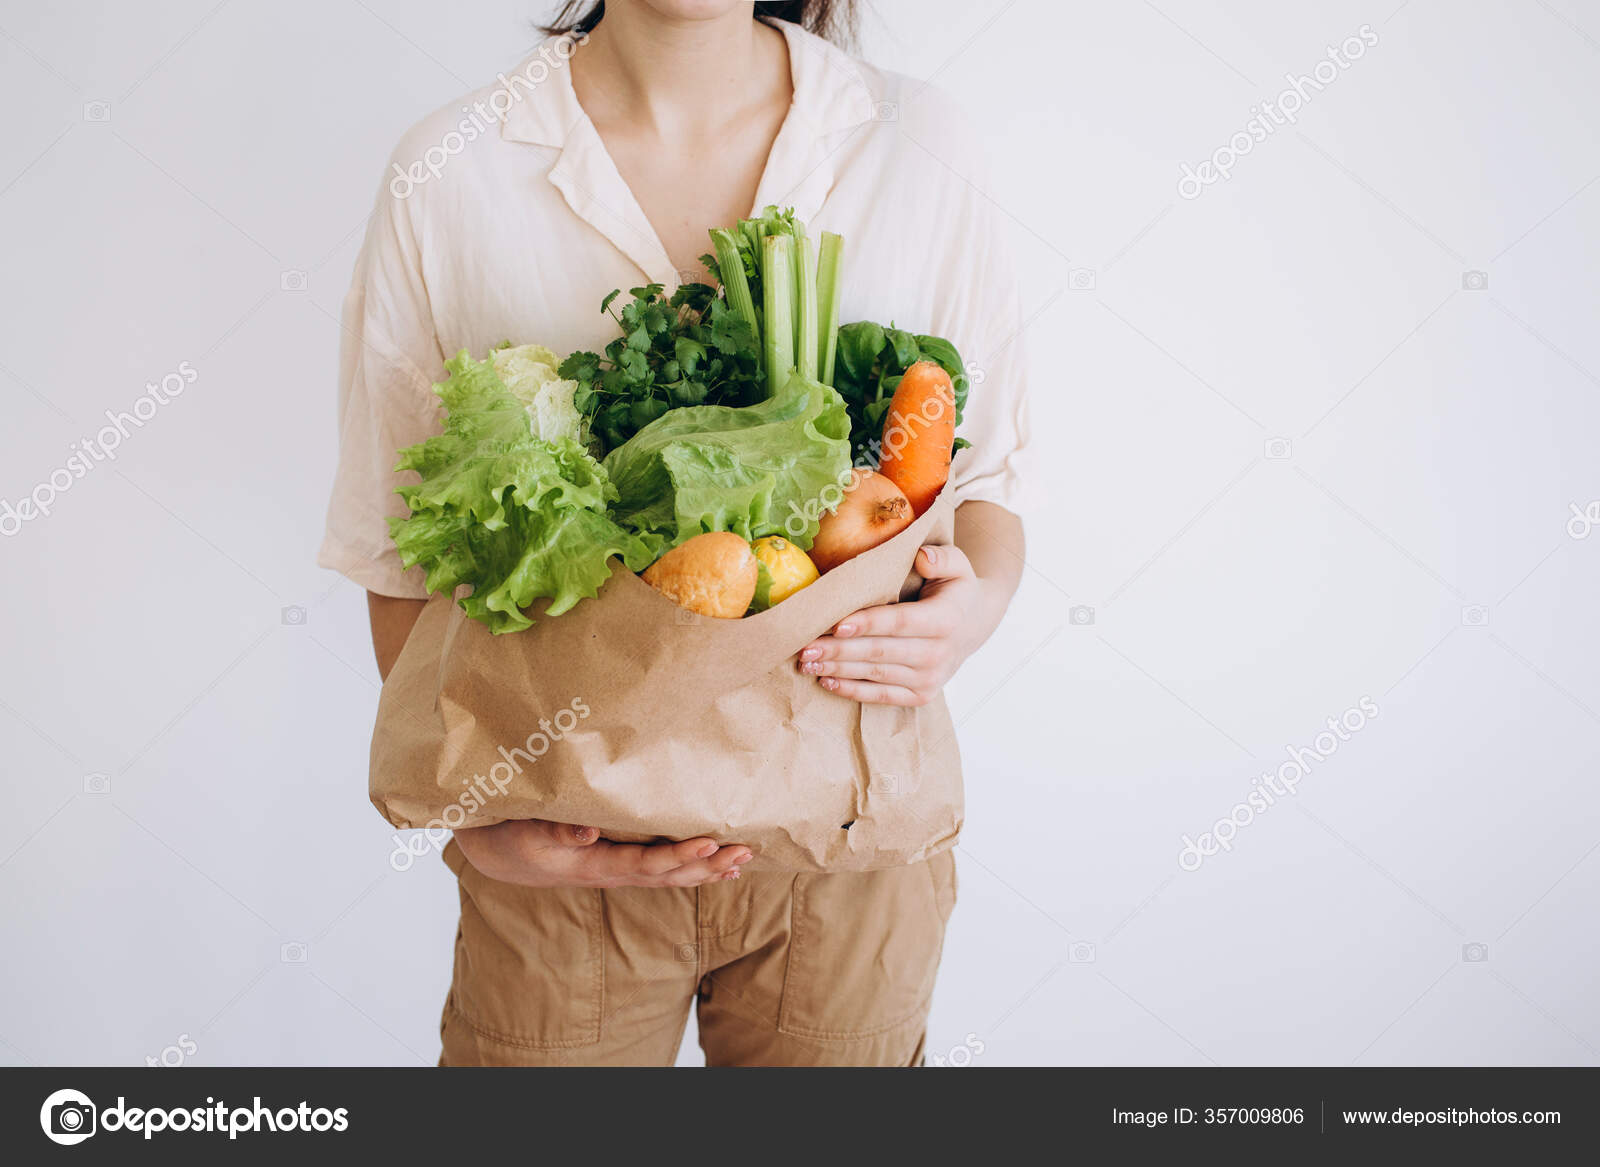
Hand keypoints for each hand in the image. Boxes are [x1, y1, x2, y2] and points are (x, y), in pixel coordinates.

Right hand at [454, 819, 751, 888]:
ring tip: (742, 861)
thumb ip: (558, 830)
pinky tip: (716, 867)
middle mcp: (612, 874)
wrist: (501, 856)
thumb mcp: (529, 831)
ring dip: (706, 870)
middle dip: (708, 865)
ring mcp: (617, 874)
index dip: (679, 856)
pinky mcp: (618, 868)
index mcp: (595, 864)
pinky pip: (661, 874)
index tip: (710, 843)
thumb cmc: (515, 837)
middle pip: (668, 875)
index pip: (646, 863)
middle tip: (745, 851)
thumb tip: (588, 832)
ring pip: (669, 878)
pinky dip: (691, 871)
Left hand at [798, 543, 999, 705]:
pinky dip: (853, 690)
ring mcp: (930, 679)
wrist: (973, 624)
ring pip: (876, 675)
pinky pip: (882, 696)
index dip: (867, 624)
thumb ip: (943, 556)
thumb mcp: (958, 564)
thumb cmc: (955, 589)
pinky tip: (826, 680)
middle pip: (880, 652)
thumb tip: (922, 557)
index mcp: (946, 619)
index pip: (900, 622)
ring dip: (838, 669)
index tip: (835, 625)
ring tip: (805, 662)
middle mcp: (939, 654)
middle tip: (804, 646)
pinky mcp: (921, 696)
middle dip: (839, 650)